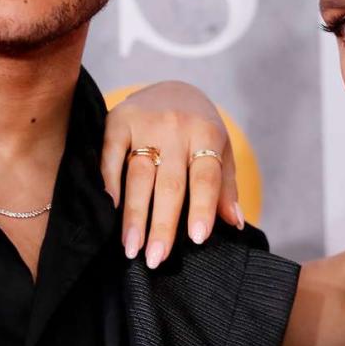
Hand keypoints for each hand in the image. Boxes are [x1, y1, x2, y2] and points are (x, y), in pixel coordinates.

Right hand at [101, 81, 242, 268]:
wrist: (171, 86)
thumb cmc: (199, 129)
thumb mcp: (221, 150)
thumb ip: (225, 186)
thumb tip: (235, 223)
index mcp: (207, 134)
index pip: (206, 177)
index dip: (202, 208)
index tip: (197, 240)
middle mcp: (176, 127)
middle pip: (170, 183)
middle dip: (162, 224)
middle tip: (155, 259)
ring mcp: (145, 122)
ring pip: (139, 175)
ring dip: (134, 214)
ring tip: (131, 247)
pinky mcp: (118, 120)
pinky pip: (111, 156)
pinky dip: (109, 183)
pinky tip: (109, 210)